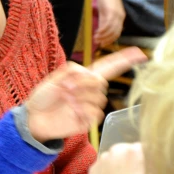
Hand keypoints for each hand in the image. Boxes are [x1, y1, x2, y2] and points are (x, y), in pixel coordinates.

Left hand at [26, 47, 147, 142]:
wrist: (34, 117)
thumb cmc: (42, 97)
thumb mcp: (53, 78)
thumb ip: (73, 70)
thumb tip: (90, 74)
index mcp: (83, 78)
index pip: (107, 67)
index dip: (123, 59)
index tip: (139, 52)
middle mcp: (90, 91)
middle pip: (100, 82)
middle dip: (82, 83)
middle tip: (65, 88)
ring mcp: (91, 105)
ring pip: (99, 97)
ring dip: (80, 98)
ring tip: (65, 101)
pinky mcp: (89, 120)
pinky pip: (96, 112)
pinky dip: (82, 111)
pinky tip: (71, 112)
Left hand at [78, 143, 156, 173]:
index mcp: (134, 151)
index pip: (157, 149)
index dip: (163, 164)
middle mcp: (116, 149)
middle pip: (141, 154)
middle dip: (148, 167)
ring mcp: (103, 158)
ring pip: (127, 160)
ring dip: (133, 171)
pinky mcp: (95, 169)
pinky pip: (113, 167)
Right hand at [94, 0, 124, 46]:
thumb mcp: (105, 10)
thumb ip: (104, 19)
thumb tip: (101, 29)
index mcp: (121, 17)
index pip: (117, 32)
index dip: (110, 39)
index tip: (103, 44)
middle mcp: (120, 17)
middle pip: (115, 33)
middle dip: (106, 40)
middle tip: (98, 44)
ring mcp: (116, 14)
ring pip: (111, 30)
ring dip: (103, 36)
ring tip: (95, 39)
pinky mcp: (110, 11)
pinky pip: (107, 25)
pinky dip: (102, 31)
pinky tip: (96, 33)